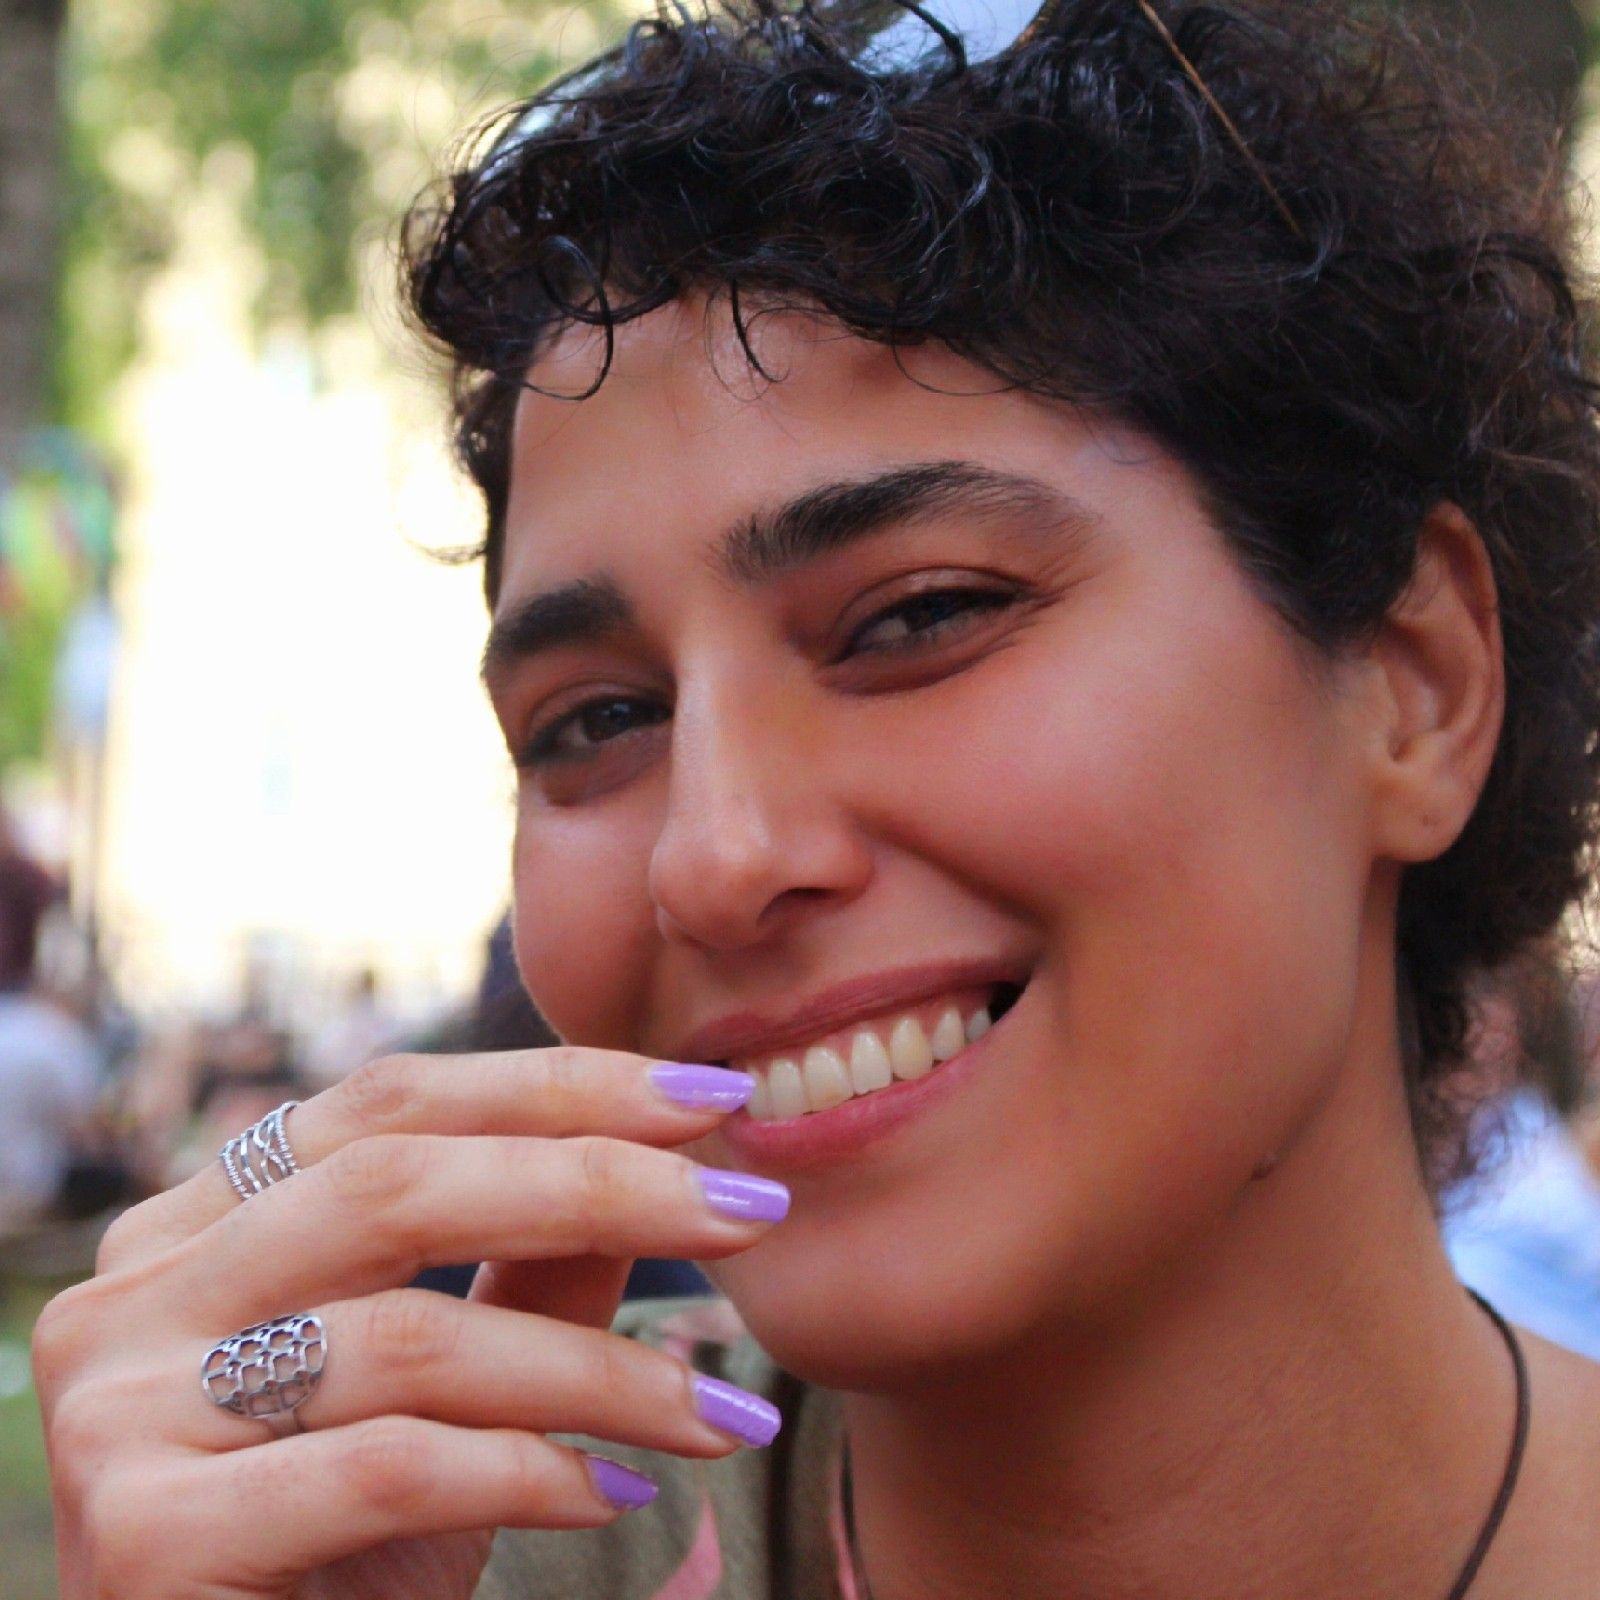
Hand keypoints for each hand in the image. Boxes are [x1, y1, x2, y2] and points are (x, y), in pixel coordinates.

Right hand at [32, 1049, 784, 1599]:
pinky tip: (619, 1495)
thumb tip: (666, 1151)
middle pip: (395, 1185)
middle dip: (599, 1186)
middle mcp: (131, 1294)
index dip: (556, 1087)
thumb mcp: (452, 1389)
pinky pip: (384, 1469)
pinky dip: (528, 1474)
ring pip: (409, 1339)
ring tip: (718, 1411)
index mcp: (196, 1225)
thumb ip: (529, 1264)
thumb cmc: (344, 1551)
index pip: (386, 1104)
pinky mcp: (140, 1536)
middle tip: (750, 1214)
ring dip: (598, 1374)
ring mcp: (114, 1410)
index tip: (712, 1102)